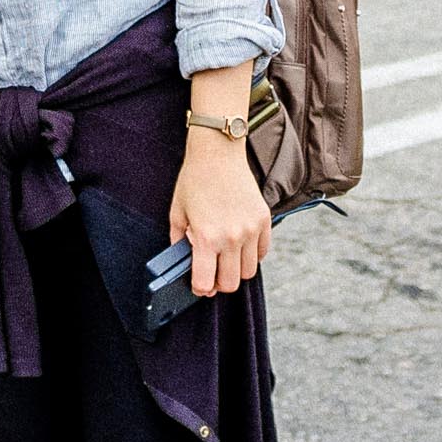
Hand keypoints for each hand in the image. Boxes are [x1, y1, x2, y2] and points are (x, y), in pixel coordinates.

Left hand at [169, 137, 269, 298]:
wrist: (217, 153)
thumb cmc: (194, 180)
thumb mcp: (177, 212)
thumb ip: (179, 242)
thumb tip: (183, 262)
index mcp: (205, 237)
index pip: (206, 282)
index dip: (200, 288)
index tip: (198, 285)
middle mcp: (231, 237)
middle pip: (231, 283)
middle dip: (219, 284)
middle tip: (212, 274)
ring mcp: (250, 230)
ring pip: (249, 271)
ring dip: (236, 270)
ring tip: (225, 259)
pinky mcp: (264, 220)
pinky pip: (262, 253)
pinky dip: (252, 255)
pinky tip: (239, 246)